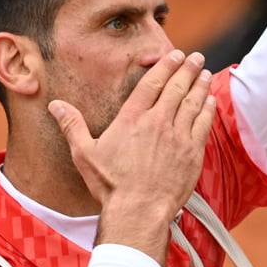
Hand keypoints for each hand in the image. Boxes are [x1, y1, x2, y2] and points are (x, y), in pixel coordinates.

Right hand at [49, 50, 216, 263]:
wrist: (138, 211)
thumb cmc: (111, 185)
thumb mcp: (84, 154)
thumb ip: (72, 125)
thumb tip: (55, 105)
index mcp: (132, 119)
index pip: (152, 83)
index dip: (165, 66)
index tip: (174, 55)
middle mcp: (157, 122)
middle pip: (176, 88)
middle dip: (187, 69)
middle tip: (196, 57)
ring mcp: (178, 137)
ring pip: (193, 102)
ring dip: (200, 85)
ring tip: (204, 72)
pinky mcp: (192, 153)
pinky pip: (203, 124)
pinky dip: (208, 109)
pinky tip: (210, 100)